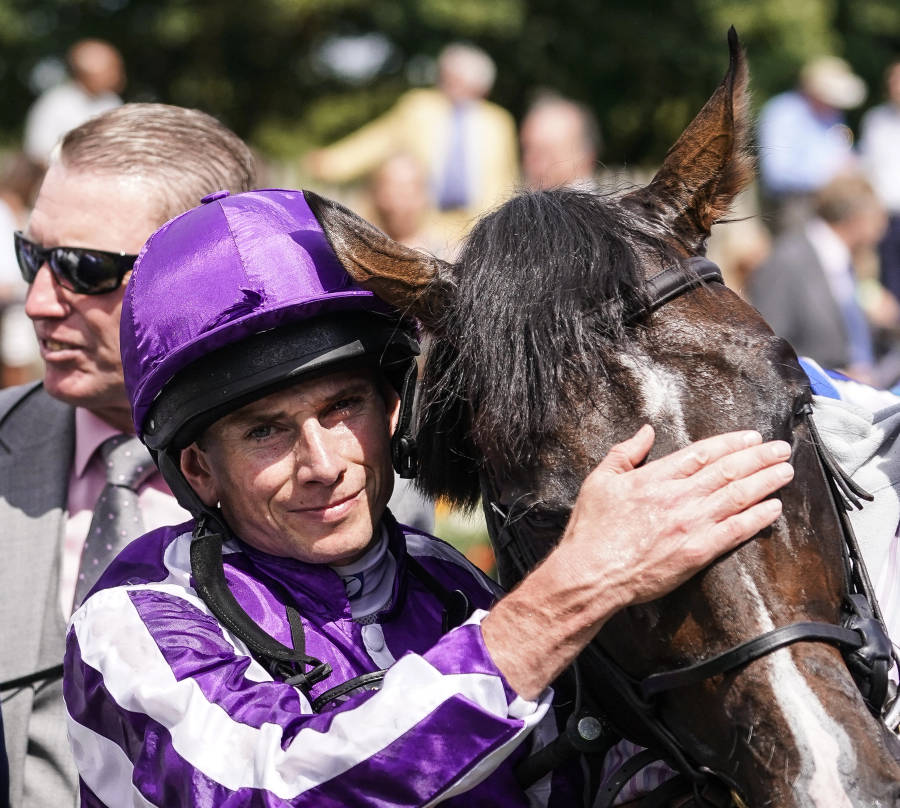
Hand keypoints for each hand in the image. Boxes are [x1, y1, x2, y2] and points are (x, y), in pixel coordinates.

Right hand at [482, 425, 791, 699]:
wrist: (590, 573)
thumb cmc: (591, 530)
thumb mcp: (599, 481)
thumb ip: (624, 453)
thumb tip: (645, 431)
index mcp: (654, 478)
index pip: (701, 454)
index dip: (730, 443)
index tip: (751, 438)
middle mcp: (677, 497)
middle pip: (726, 471)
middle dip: (758, 457)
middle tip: (781, 449)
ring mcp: (690, 525)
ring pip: (736, 496)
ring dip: (765, 481)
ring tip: (785, 471)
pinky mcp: (697, 552)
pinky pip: (735, 531)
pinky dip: (757, 518)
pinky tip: (774, 508)